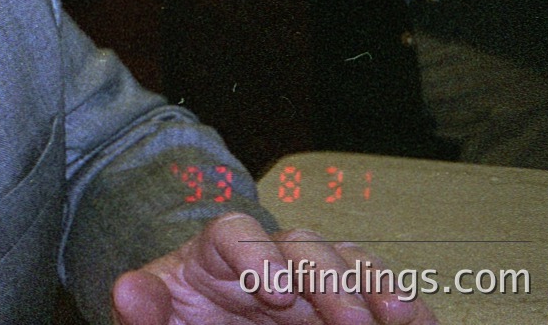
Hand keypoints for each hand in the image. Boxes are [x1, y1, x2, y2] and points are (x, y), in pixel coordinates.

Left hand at [112, 213, 437, 324]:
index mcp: (218, 252)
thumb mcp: (157, 316)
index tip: (272, 293)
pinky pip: (382, 293)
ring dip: (375, 286)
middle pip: (304, 244)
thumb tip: (127, 289)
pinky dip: (406, 305)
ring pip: (350, 261)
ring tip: (395, 316)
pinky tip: (419, 322)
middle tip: (350, 323)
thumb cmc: (181, 318)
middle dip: (329, 278)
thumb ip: (142, 306)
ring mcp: (315, 278)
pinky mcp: (348, 303)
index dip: (255, 256)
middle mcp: (273, 256)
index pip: (234, 231)